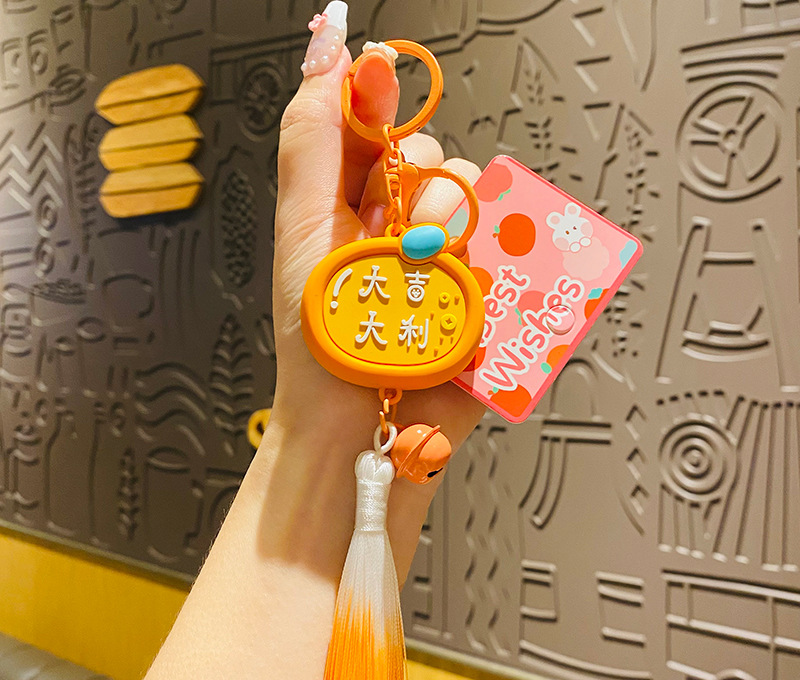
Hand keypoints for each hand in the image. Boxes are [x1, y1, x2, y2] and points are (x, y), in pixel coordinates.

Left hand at [269, 15, 484, 579]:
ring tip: (428, 270)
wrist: (364, 427)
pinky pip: (510, 243)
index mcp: (348, 206)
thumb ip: (313, 139)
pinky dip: (497, 253)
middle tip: (396, 227)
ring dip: (453, 220)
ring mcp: (445, 258)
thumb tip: (327, 47)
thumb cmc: (325, 342)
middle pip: (432, 155)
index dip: (377, 94)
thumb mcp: (305, 231)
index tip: (378, 76)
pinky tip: (467, 287)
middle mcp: (398, 225)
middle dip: (418, 177)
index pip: (371, 123)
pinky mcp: (483, 290)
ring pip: (474, 195)